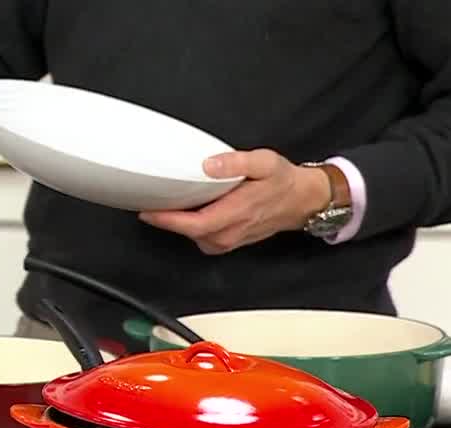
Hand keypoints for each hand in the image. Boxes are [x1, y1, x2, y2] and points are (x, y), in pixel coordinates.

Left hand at [139, 149, 332, 254]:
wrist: (302, 201)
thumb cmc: (283, 182)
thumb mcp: (264, 163)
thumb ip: (235, 162)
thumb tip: (209, 165)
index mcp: (236, 213)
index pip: (193, 224)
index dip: (167, 220)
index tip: (147, 211)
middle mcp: (229, 233)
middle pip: (187, 232)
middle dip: (165, 220)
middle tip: (148, 201)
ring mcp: (228, 241)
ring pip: (192, 237)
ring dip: (177, 224)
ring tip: (165, 204)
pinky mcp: (226, 242)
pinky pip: (200, 237)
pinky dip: (189, 227)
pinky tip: (187, 212)